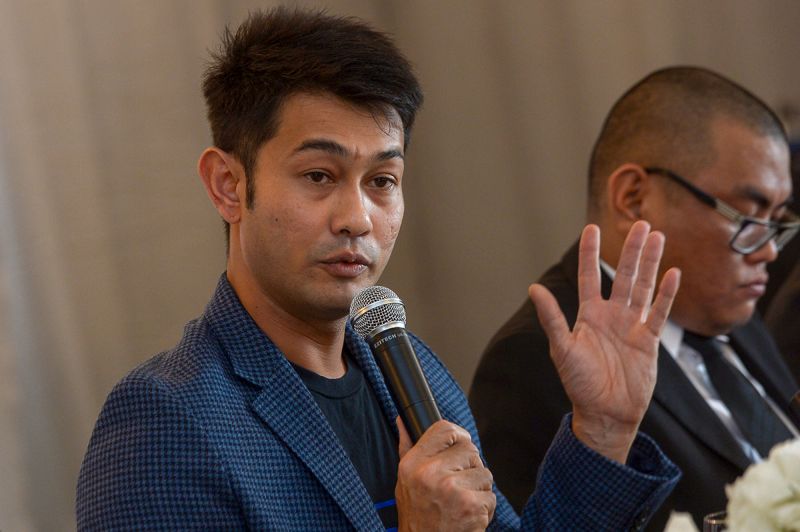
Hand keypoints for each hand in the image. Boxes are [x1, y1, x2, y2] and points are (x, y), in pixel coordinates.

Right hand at [395, 417, 495, 530]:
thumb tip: (403, 422)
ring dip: (479, 489)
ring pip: (485, 473)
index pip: (444, 429)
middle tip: (457, 486)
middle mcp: (431, 474)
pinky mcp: (472, 506)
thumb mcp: (404, 481)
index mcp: (413, 464)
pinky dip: (484, 508)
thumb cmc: (416, 516)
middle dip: (470, 467)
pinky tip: (467, 516)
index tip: (460, 446)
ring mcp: (453, 490)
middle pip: (470, 450)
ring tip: (461, 502)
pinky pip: (491, 496)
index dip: (458, 435)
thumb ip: (406, 448)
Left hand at [529, 221, 679, 462]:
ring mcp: (632, 326)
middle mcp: (611, 315)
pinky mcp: (649, 341)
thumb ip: (552, 318)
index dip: (590, 253)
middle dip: (632, 250)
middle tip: (642, 223)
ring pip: (644, 287)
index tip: (592, 228)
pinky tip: (673, 273)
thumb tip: (534, 288)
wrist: (605, 414)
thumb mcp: (562, 348)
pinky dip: (667, 294)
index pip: (589, 276)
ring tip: (659, 237)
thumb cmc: (580, 384)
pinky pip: (660, 312)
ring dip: (651, 263)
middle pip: (624, 275)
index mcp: (588, 315)